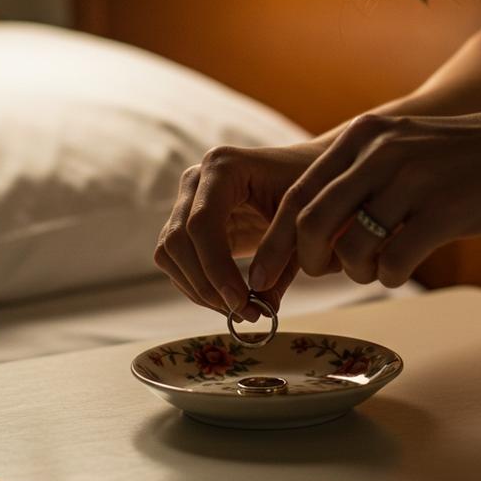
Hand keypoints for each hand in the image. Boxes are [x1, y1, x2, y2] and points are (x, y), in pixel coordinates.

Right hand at [154, 142, 335, 320]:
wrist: (308, 172)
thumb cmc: (311, 188)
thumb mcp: (303, 220)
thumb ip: (282, 256)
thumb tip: (261, 303)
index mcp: (223, 166)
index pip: (202, 223)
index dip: (216, 268)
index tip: (242, 302)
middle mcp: (196, 179)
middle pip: (178, 241)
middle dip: (207, 285)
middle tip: (245, 314)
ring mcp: (188, 199)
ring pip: (169, 253)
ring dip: (199, 290)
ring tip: (242, 311)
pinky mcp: (189, 222)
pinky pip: (176, 260)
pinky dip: (199, 286)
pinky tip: (231, 300)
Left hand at [249, 110, 480, 291]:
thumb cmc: (463, 158)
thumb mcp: (401, 147)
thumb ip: (356, 179)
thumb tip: (309, 234)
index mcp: (363, 137)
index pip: (298, 196)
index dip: (275, 242)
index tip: (262, 275)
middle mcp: (380, 153)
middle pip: (311, 224)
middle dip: (304, 263)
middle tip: (318, 276)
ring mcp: (412, 180)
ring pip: (350, 248)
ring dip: (355, 272)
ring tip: (375, 266)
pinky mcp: (444, 211)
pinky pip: (393, 262)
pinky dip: (389, 277)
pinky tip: (402, 268)